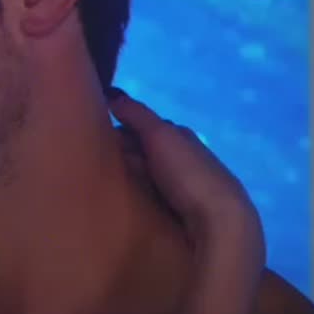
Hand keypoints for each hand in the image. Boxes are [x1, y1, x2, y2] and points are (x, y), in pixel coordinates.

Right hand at [107, 88, 265, 274]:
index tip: (92, 136)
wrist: (220, 220)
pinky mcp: (186, 211)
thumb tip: (111, 93)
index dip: (119, 128)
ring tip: (104, 183)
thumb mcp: (160, 136)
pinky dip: (140, 194)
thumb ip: (136, 114)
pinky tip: (127, 202)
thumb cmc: (188, 173)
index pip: (143, 125)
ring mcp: (187, 185)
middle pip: (146, 150)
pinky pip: (155, 196)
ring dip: (130, 175)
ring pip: (150, 174)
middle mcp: (186, 157)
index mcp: (181, 136)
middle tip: (93, 161)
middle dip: (123, 152)